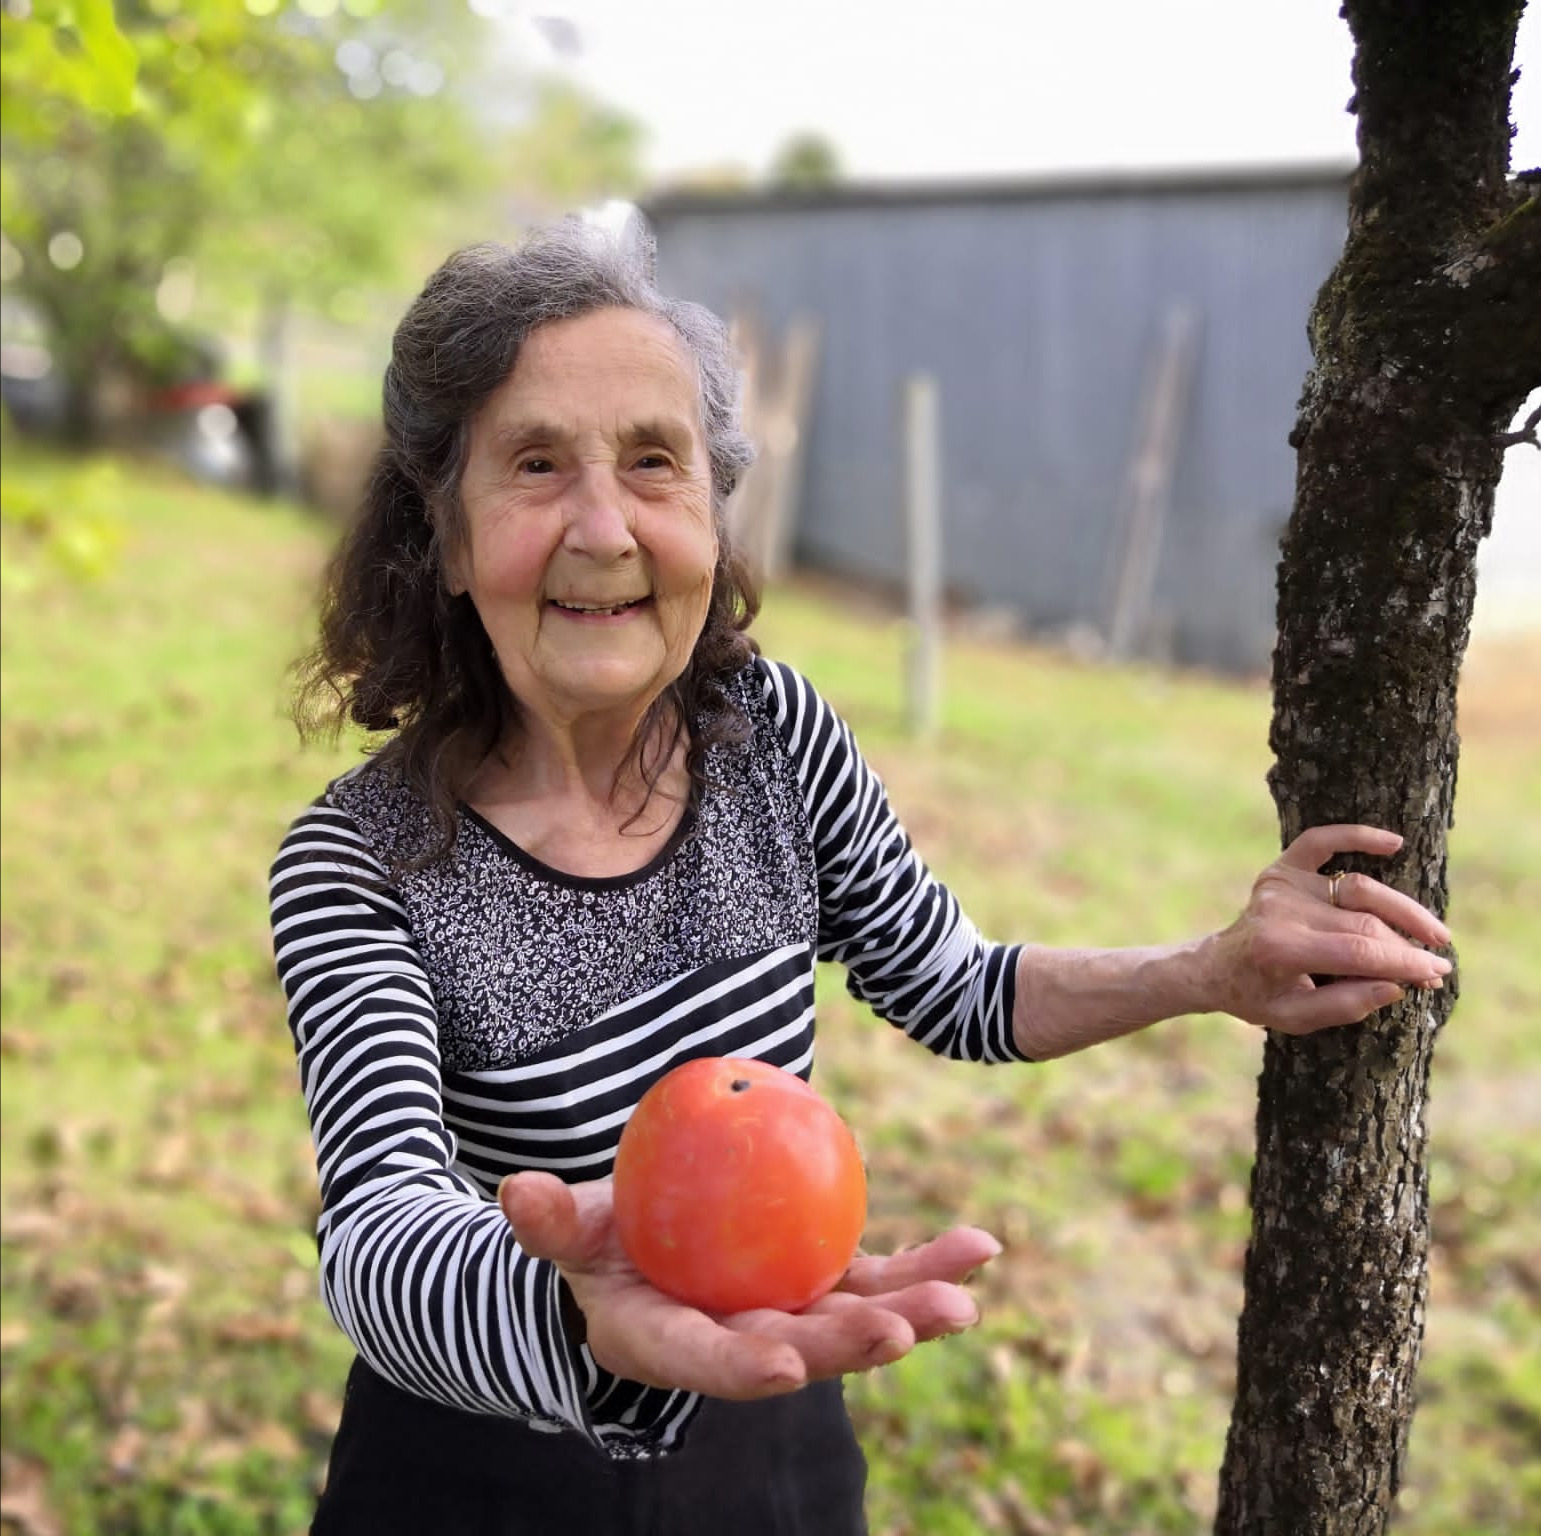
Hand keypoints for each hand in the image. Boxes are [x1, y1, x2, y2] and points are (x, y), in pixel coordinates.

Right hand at [499, 1171, 997, 1399]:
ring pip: (855, 1319)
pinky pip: (877, 1277)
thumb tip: (515, 1190)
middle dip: (853, 1348)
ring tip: (966, 1294)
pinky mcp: (822, 1287)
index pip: (709, 1360)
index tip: (783, 1363)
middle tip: (904, 1330)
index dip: (745, 1366)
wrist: (641, 1253)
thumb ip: (548, 1221)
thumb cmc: (595, 1244)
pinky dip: (924, 1266)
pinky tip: (980, 1248)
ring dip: (912, 1309)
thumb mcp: (566, 1232)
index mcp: (672, 1343)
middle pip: (800, 1350)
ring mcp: (790, 1316)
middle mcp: (741, 1344)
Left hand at [1208, 824, 1452, 1034]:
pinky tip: (1394, 844)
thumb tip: (1395, 985)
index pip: (1359, 953)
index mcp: (1281, 950)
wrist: (1215, 967)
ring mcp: (1281, 886)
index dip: (1405, 963)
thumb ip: (1344, 1005)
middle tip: (1437, 968)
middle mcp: (1281, 911)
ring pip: (1359, 889)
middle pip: (1365, 923)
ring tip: (1433, 932)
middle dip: (1408, 946)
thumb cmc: (1257, 996)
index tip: (1437, 974)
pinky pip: (1320, 842)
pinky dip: (1356, 836)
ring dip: (1402, 909)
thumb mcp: (1294, 1018)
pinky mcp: (1280, 869)